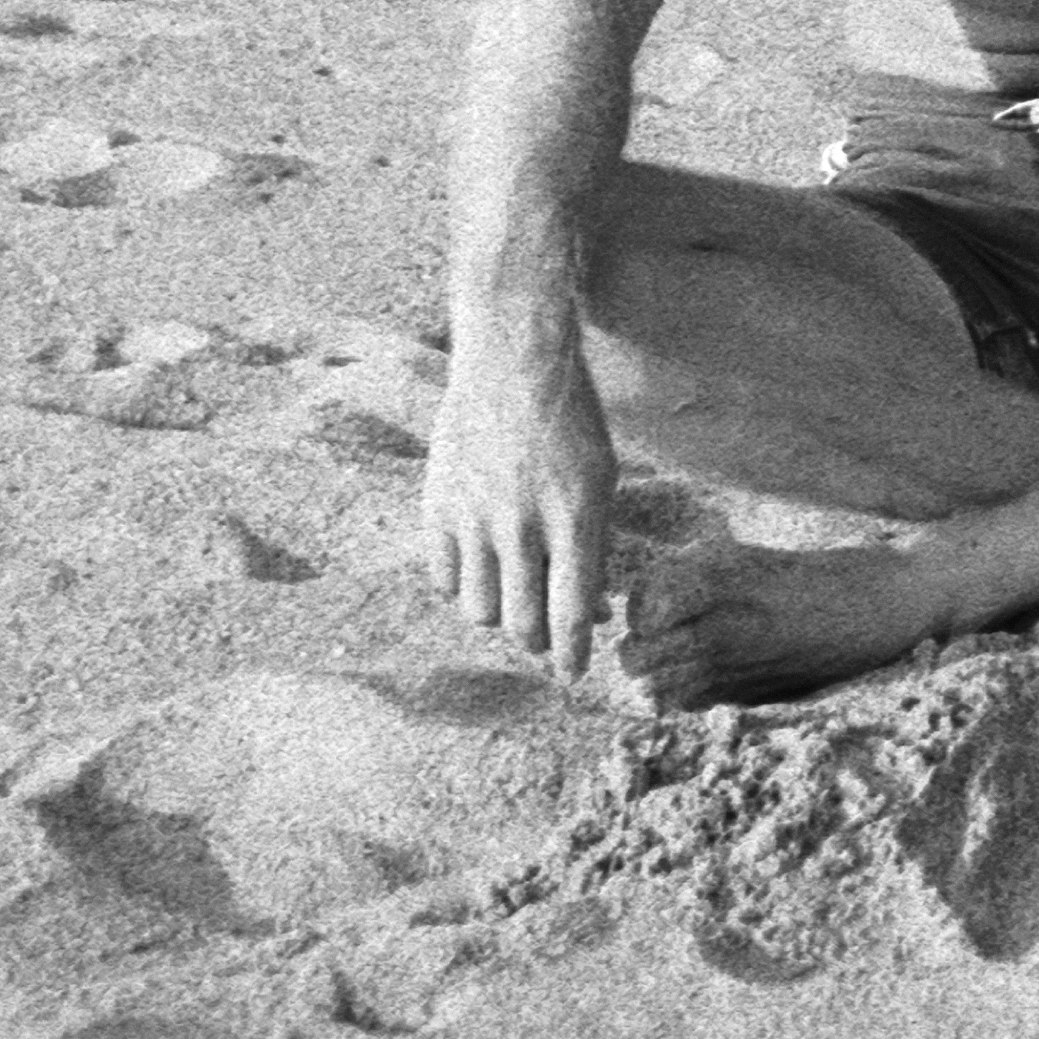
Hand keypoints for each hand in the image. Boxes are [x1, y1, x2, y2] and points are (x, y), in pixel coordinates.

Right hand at [423, 324, 615, 687]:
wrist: (512, 361)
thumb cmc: (570, 420)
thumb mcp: (600, 480)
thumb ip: (594, 548)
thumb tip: (591, 612)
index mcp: (575, 517)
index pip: (571, 613)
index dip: (572, 656)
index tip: (572, 677)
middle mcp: (523, 524)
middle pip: (522, 623)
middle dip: (537, 644)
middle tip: (543, 640)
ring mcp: (475, 517)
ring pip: (480, 611)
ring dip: (499, 615)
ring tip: (512, 597)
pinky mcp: (438, 507)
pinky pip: (444, 580)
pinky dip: (463, 586)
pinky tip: (480, 567)